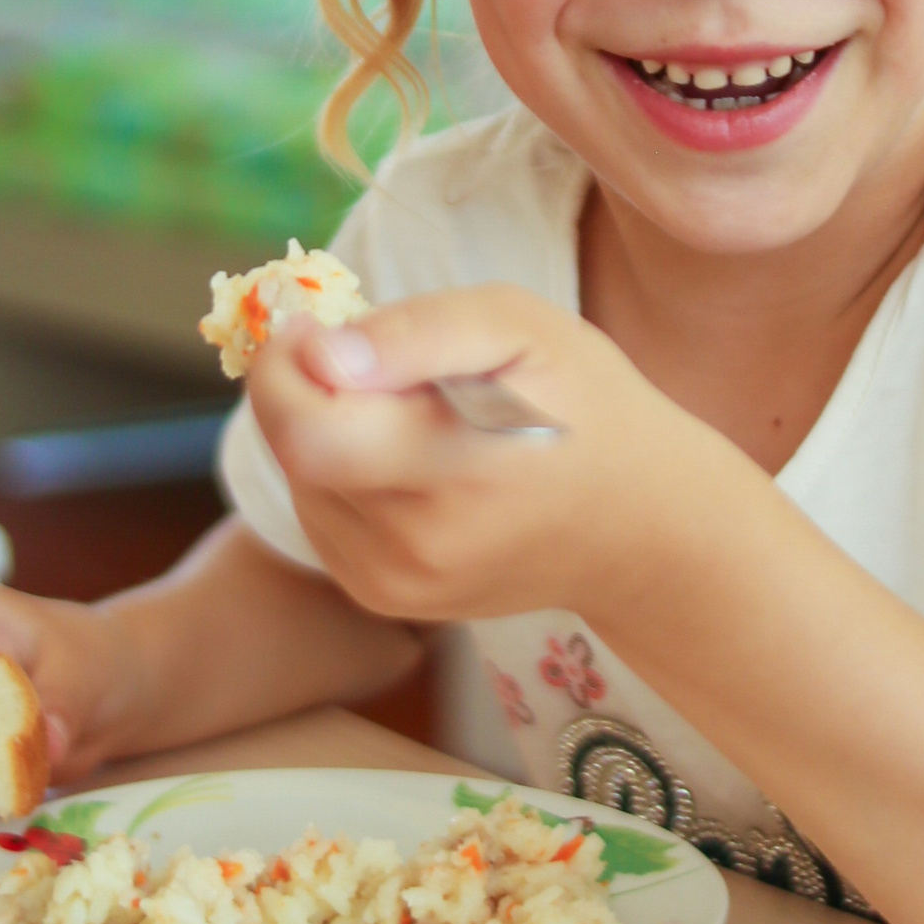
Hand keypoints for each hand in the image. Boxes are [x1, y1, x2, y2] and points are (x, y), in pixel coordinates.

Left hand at [245, 284, 739, 627]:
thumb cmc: (586, 405)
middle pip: (295, 454)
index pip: (306, 431)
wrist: (638, 528)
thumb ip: (419, 333)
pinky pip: (323, 517)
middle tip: (357, 353)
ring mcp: (397, 584)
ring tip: (403, 409)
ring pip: (302, 484)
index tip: (315, 325)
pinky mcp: (387, 598)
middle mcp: (414, 545)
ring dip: (324, 431)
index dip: (285, 369)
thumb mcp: (523, 328)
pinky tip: (401, 456)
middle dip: (302, 390)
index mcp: (453, 470)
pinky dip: (341, 474)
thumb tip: (323, 356)